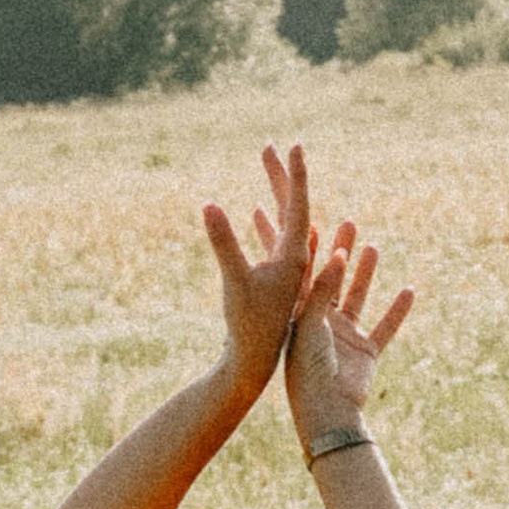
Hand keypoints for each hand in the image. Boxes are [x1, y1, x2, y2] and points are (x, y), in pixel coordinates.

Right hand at [203, 144, 313, 399]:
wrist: (253, 363)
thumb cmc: (247, 326)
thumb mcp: (234, 281)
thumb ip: (224, 243)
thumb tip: (209, 204)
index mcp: (294, 257)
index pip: (299, 205)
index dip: (295, 174)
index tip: (296, 144)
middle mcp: (296, 260)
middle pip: (293, 208)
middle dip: (281, 175)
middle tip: (271, 145)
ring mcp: (286, 271)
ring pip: (284, 223)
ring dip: (276, 193)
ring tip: (268, 165)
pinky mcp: (274, 282)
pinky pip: (273, 243)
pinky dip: (267, 223)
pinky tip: (257, 211)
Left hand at [284, 219, 413, 450]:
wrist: (327, 413)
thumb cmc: (308, 372)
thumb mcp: (310, 326)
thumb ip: (322, 292)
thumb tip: (336, 256)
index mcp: (300, 317)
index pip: (303, 276)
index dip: (308, 250)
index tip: (312, 222)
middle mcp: (322, 324)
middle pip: (333, 280)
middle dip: (340, 252)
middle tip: (348, 224)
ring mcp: (345, 337)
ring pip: (359, 297)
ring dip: (366, 273)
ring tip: (373, 246)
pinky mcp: (366, 352)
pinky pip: (385, 327)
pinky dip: (397, 311)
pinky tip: (409, 290)